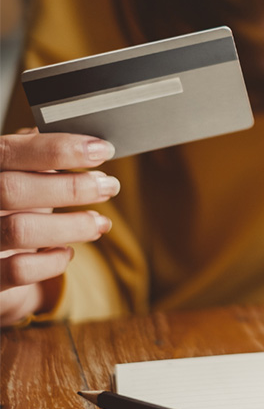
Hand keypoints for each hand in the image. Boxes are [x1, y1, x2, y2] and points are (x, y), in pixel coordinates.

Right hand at [0, 131, 118, 325]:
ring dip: (71, 225)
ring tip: (100, 222)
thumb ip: (42, 155)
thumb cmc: (15, 207)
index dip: (57, 148)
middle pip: (12, 189)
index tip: (101, 150)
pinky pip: (18, 270)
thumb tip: (87, 138)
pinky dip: (52, 260)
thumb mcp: (23, 174)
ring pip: (19, 230)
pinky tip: (66, 252)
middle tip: (109, 186)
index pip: (9, 151)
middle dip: (69, 187)